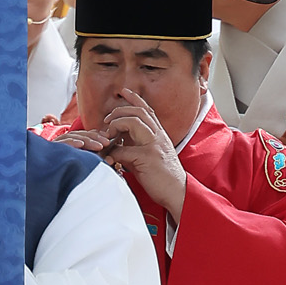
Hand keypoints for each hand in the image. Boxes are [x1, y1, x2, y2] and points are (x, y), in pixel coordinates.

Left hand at [100, 88, 189, 219]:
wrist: (178, 192)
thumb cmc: (163, 177)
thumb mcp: (149, 156)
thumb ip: (135, 147)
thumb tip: (115, 146)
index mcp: (159, 134)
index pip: (147, 109)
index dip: (135, 99)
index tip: (123, 92)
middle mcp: (158, 135)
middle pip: (138, 111)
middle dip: (119, 111)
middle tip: (107, 119)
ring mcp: (154, 145)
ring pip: (133, 121)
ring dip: (116, 124)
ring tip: (108, 134)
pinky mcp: (148, 158)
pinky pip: (124, 149)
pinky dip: (113, 153)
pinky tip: (110, 160)